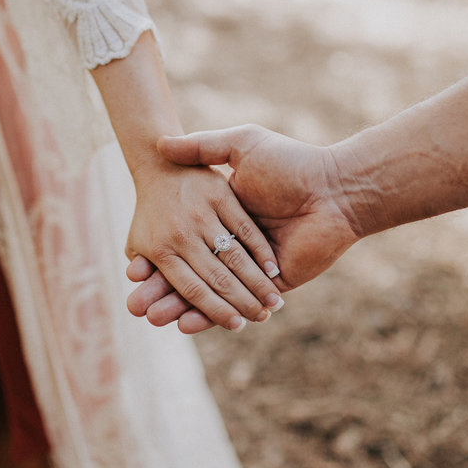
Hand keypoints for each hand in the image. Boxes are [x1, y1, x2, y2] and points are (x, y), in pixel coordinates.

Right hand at [127, 124, 359, 331]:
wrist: (334, 188)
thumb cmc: (290, 163)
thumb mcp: (241, 145)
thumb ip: (203, 146)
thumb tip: (162, 144)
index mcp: (224, 217)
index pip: (183, 245)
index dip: (156, 259)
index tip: (132, 272)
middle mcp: (235, 245)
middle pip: (190, 275)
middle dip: (160, 292)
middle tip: (133, 306)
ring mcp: (254, 269)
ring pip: (209, 295)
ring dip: (179, 308)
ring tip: (151, 319)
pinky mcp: (274, 286)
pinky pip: (238, 305)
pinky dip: (210, 317)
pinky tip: (183, 324)